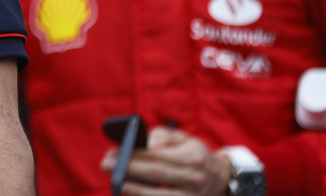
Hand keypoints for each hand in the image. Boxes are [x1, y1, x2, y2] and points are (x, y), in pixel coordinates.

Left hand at [99, 127, 232, 195]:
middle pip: (156, 174)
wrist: (219, 178)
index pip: (159, 155)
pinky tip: (130, 193)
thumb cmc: (193, 153)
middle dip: (128, 169)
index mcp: (193, 157)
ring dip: (136, 189)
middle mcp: (194, 178)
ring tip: (116, 183)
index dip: (135, 154)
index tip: (114, 151)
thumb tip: (148, 143)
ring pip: (160, 195)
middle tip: (106, 164)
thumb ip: (163, 136)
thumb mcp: (184, 138)